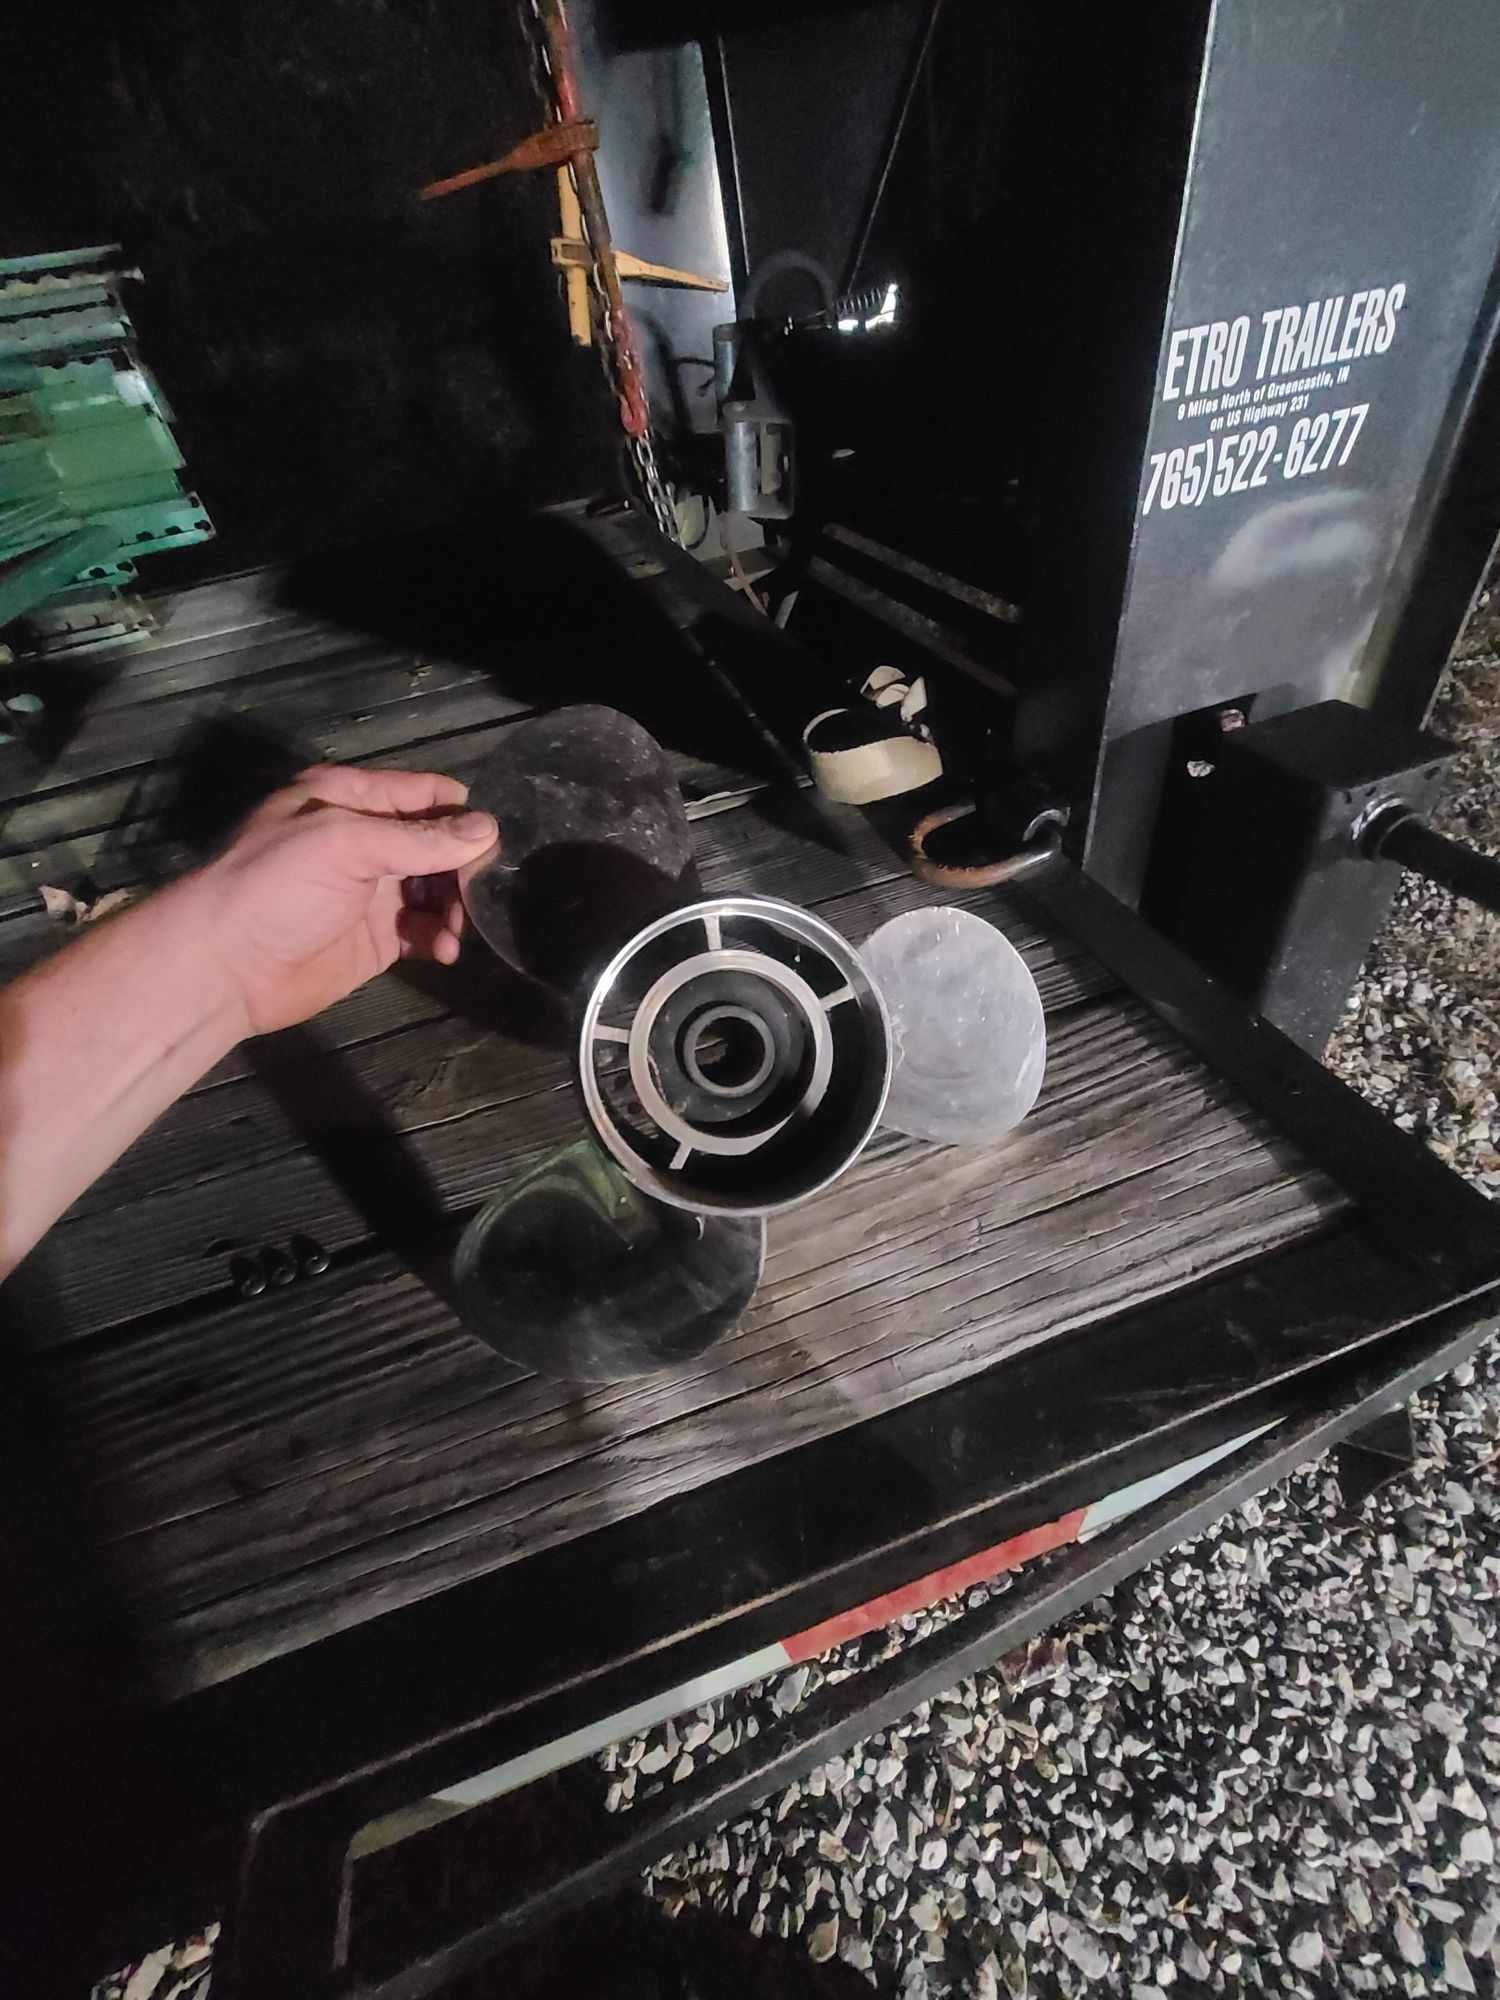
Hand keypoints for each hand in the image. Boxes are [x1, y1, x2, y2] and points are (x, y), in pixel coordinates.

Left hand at [179, 764, 497, 1035]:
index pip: (423, 794)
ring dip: (455, 908)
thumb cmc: (276, 888)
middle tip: (477, 894)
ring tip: (456, 931)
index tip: (491, 841)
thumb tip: (489, 830)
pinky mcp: (377, 939)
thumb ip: (418, 840)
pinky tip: (443, 952)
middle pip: (437, 844)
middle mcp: (363, 839)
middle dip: (463, 867)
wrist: (224, 968)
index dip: (460, 814)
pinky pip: (424, 930)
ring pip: (436, 889)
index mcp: (348, 799)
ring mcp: (370, 891)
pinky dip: (441, 938)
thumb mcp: (345, 845)